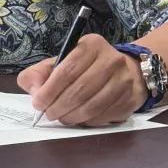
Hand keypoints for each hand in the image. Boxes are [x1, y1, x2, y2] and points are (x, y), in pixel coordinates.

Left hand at [17, 34, 148, 126]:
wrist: (128, 70)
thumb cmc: (86, 67)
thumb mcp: (61, 62)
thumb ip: (40, 73)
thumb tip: (35, 92)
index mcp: (91, 45)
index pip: (67, 71)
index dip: (50, 90)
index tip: (38, 103)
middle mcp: (112, 60)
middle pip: (80, 90)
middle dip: (59, 106)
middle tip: (48, 114)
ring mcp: (125, 81)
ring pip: (93, 106)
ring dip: (72, 117)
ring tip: (62, 118)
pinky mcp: (131, 100)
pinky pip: (105, 116)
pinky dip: (88, 122)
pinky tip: (79, 119)